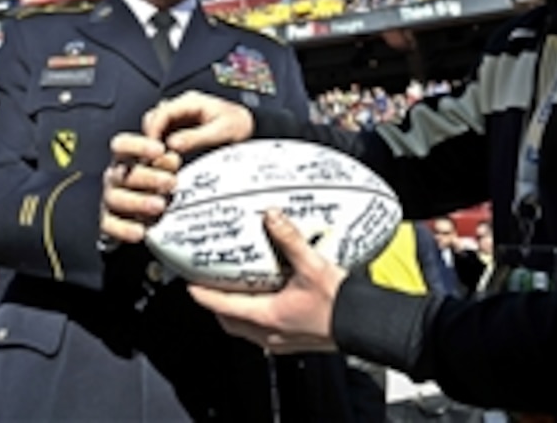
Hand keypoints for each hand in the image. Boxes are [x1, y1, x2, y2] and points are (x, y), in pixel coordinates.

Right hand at [100, 133, 179, 244]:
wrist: (136, 217)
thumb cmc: (153, 186)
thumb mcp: (162, 171)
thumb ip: (166, 163)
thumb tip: (172, 158)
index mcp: (124, 159)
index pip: (122, 145)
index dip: (139, 146)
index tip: (160, 150)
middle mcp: (113, 177)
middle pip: (122, 173)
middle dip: (148, 177)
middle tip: (171, 182)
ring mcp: (109, 200)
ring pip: (116, 199)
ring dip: (138, 202)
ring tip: (160, 206)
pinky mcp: (106, 223)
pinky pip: (109, 226)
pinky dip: (124, 229)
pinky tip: (140, 232)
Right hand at [142, 91, 253, 154]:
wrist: (251, 126)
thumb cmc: (240, 124)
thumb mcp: (221, 131)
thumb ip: (197, 137)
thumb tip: (173, 144)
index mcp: (191, 101)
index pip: (162, 111)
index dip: (153, 130)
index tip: (153, 149)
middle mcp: (183, 106)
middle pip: (154, 118)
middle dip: (151, 137)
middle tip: (155, 157)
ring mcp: (182, 116)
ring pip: (157, 126)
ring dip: (156, 142)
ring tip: (161, 159)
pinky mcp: (183, 127)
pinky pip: (165, 134)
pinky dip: (163, 145)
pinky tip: (168, 158)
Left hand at [187, 209, 345, 353]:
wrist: (367, 325)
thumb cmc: (342, 305)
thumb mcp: (312, 265)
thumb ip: (289, 239)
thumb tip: (272, 216)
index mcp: (267, 316)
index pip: (222, 306)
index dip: (202, 294)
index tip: (189, 284)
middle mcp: (270, 332)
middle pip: (229, 321)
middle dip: (215, 304)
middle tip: (208, 286)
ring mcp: (281, 340)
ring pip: (245, 329)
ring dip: (236, 311)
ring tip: (235, 291)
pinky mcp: (295, 341)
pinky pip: (264, 331)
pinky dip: (255, 316)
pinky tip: (266, 300)